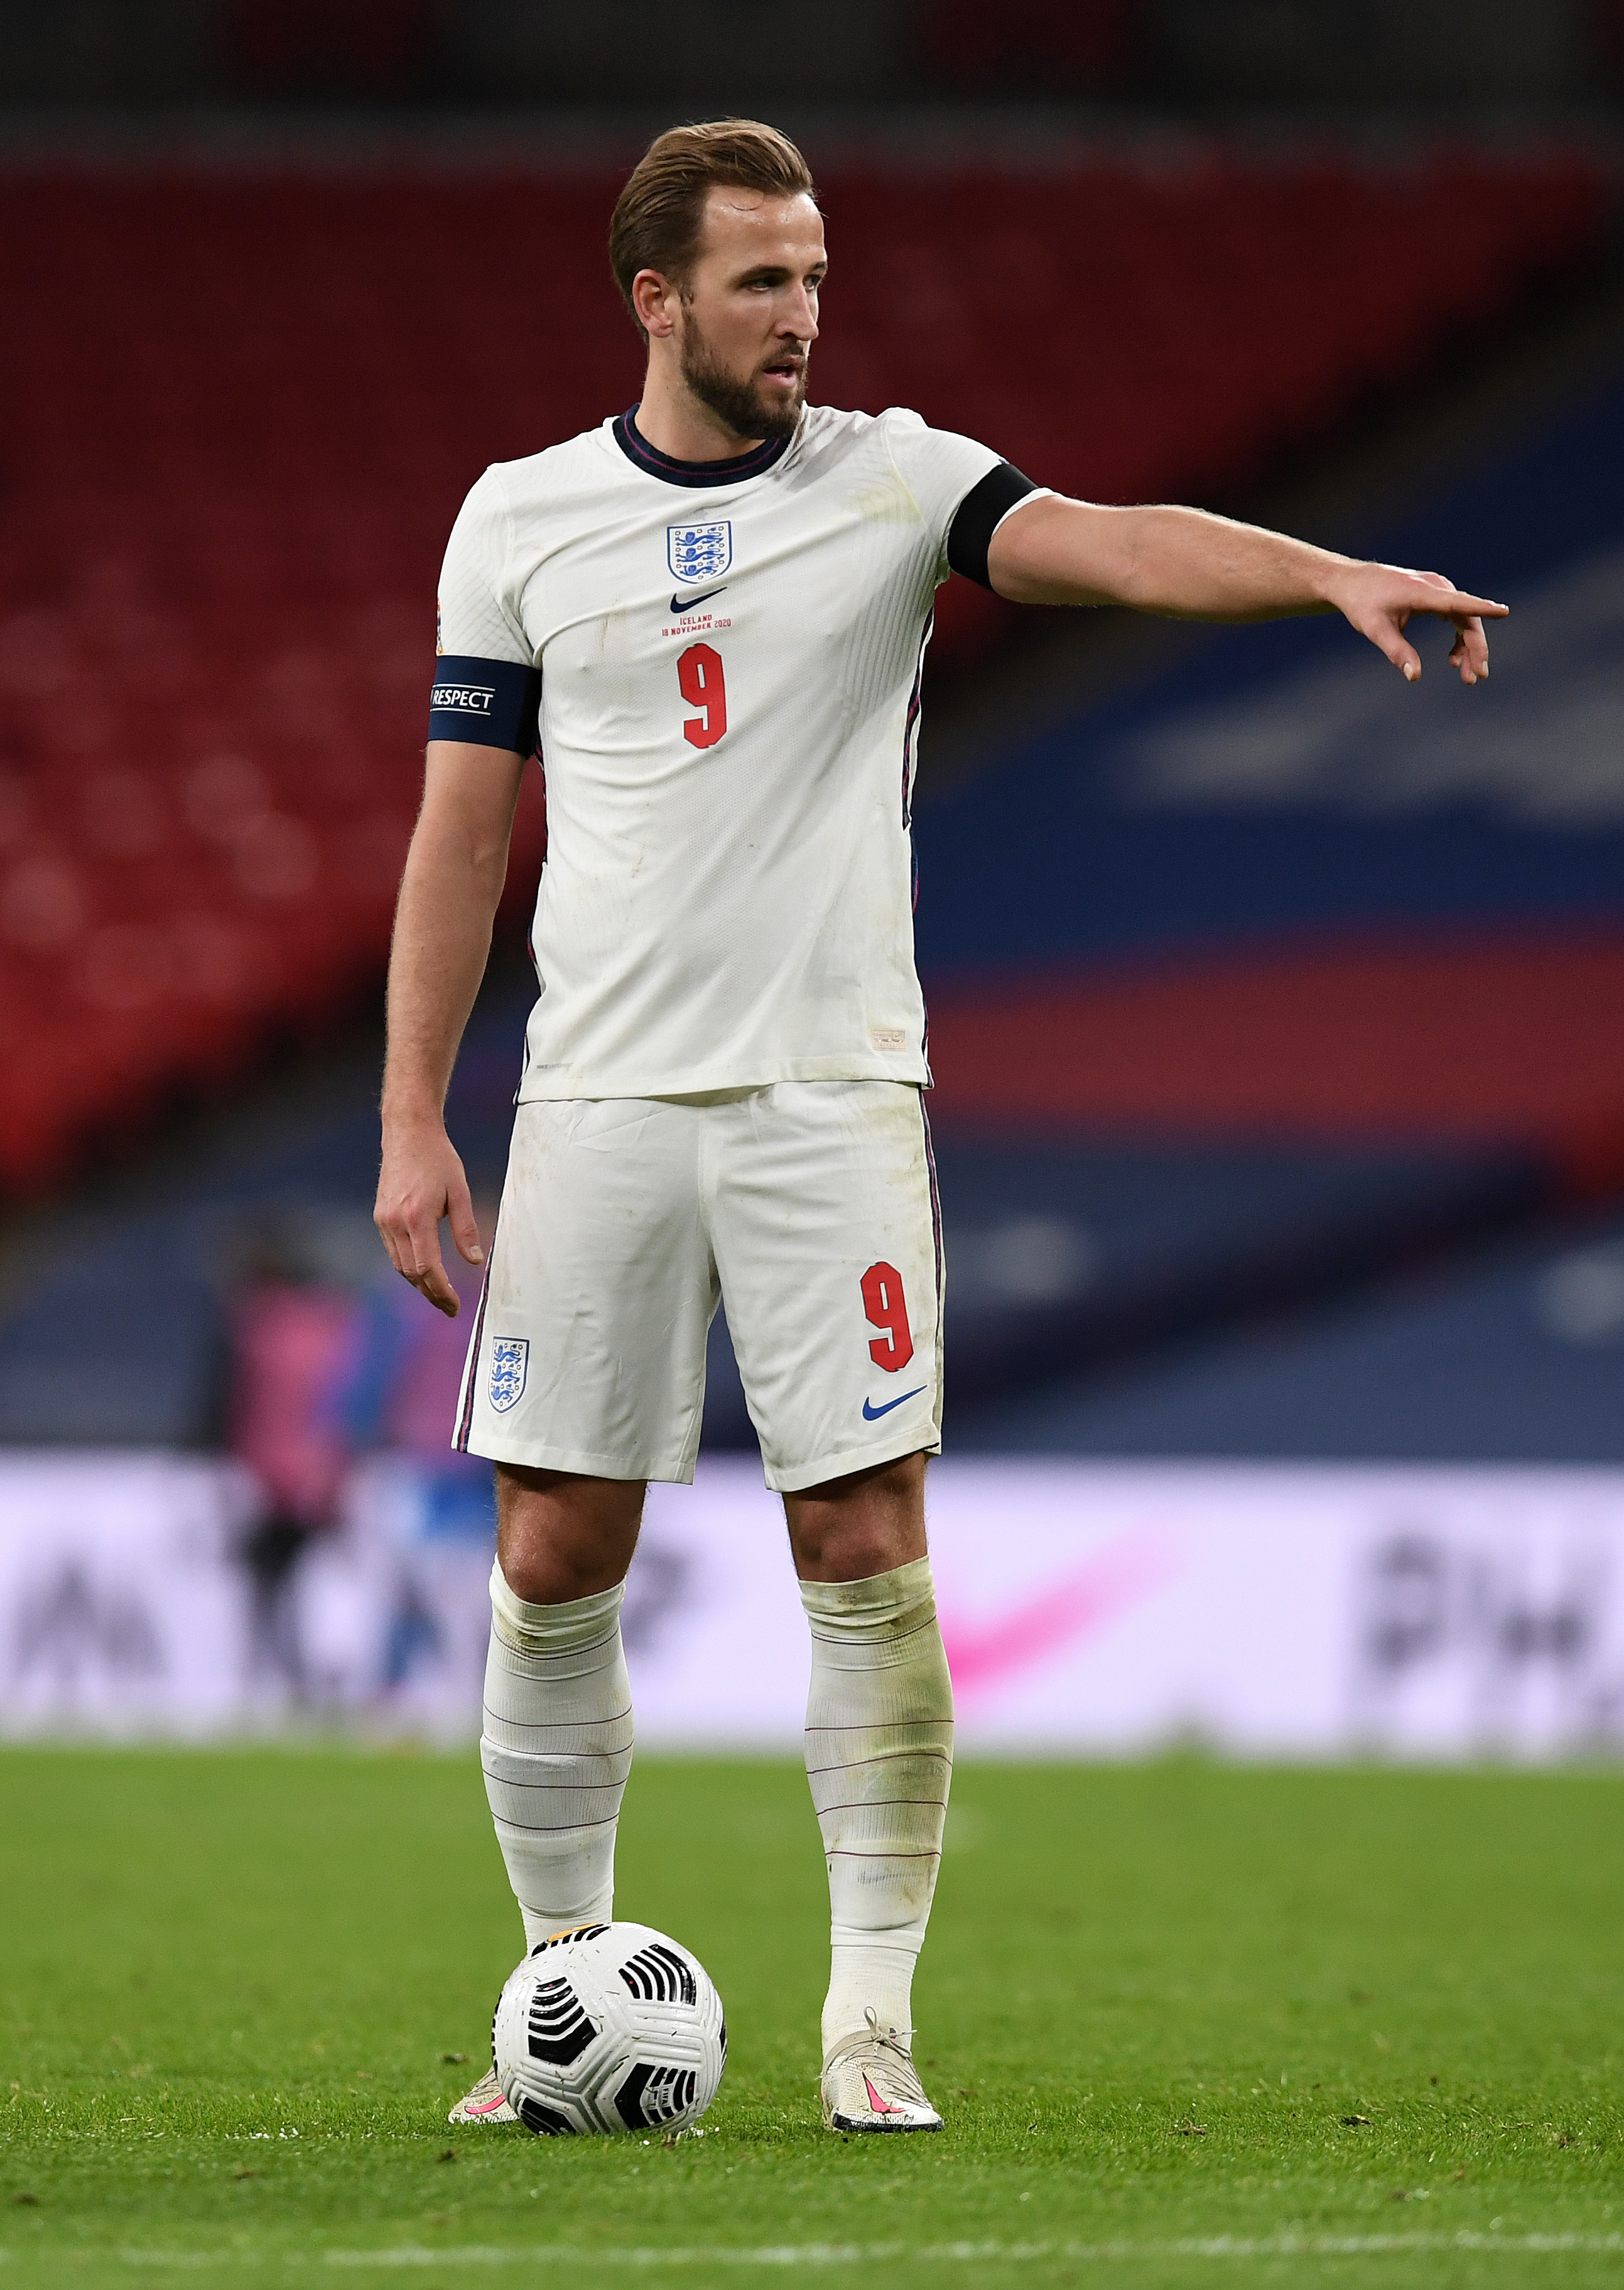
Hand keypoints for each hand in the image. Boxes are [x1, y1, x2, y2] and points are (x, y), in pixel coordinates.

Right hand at [374, 1116, 483, 1317]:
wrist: (408, 1133)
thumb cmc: (438, 1159)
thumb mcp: (460, 1191)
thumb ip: (466, 1228)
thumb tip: (474, 1261)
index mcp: (417, 1217)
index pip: (427, 1267)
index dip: (441, 1291)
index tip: (455, 1305)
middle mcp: (395, 1222)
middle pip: (411, 1272)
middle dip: (431, 1293)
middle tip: (450, 1307)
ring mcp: (383, 1220)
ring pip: (400, 1265)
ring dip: (419, 1283)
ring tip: (439, 1295)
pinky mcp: (380, 1216)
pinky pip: (394, 1251)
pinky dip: (408, 1266)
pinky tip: (424, 1271)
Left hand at [1329, 561, 1506, 684]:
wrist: (1353, 583)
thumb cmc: (1363, 604)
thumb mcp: (1375, 630)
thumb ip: (1397, 652)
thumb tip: (1415, 676)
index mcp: (1423, 593)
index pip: (1458, 602)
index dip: (1482, 608)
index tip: (1504, 612)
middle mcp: (1435, 587)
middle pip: (1466, 617)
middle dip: (1475, 648)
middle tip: (1476, 677)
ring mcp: (1437, 589)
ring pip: (1464, 619)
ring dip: (1468, 647)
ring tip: (1467, 676)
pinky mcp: (1435, 595)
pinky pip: (1456, 616)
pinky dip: (1458, 638)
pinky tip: (1453, 660)